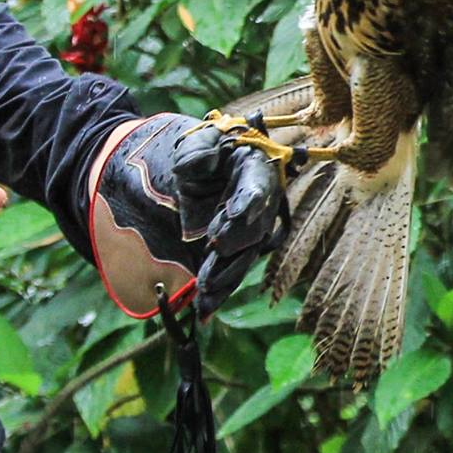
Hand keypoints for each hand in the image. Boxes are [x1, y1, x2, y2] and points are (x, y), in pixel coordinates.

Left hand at [171, 126, 285, 313]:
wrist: (194, 169)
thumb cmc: (200, 149)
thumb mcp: (195, 140)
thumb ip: (197, 150)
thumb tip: (196, 166)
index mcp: (254, 169)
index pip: (258, 186)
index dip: (250, 200)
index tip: (236, 212)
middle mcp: (258, 204)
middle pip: (255, 227)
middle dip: (236, 239)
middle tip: (214, 246)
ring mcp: (247, 230)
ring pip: (243, 258)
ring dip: (226, 275)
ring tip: (206, 291)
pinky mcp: (232, 251)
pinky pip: (230, 274)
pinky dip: (218, 293)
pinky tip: (204, 312)